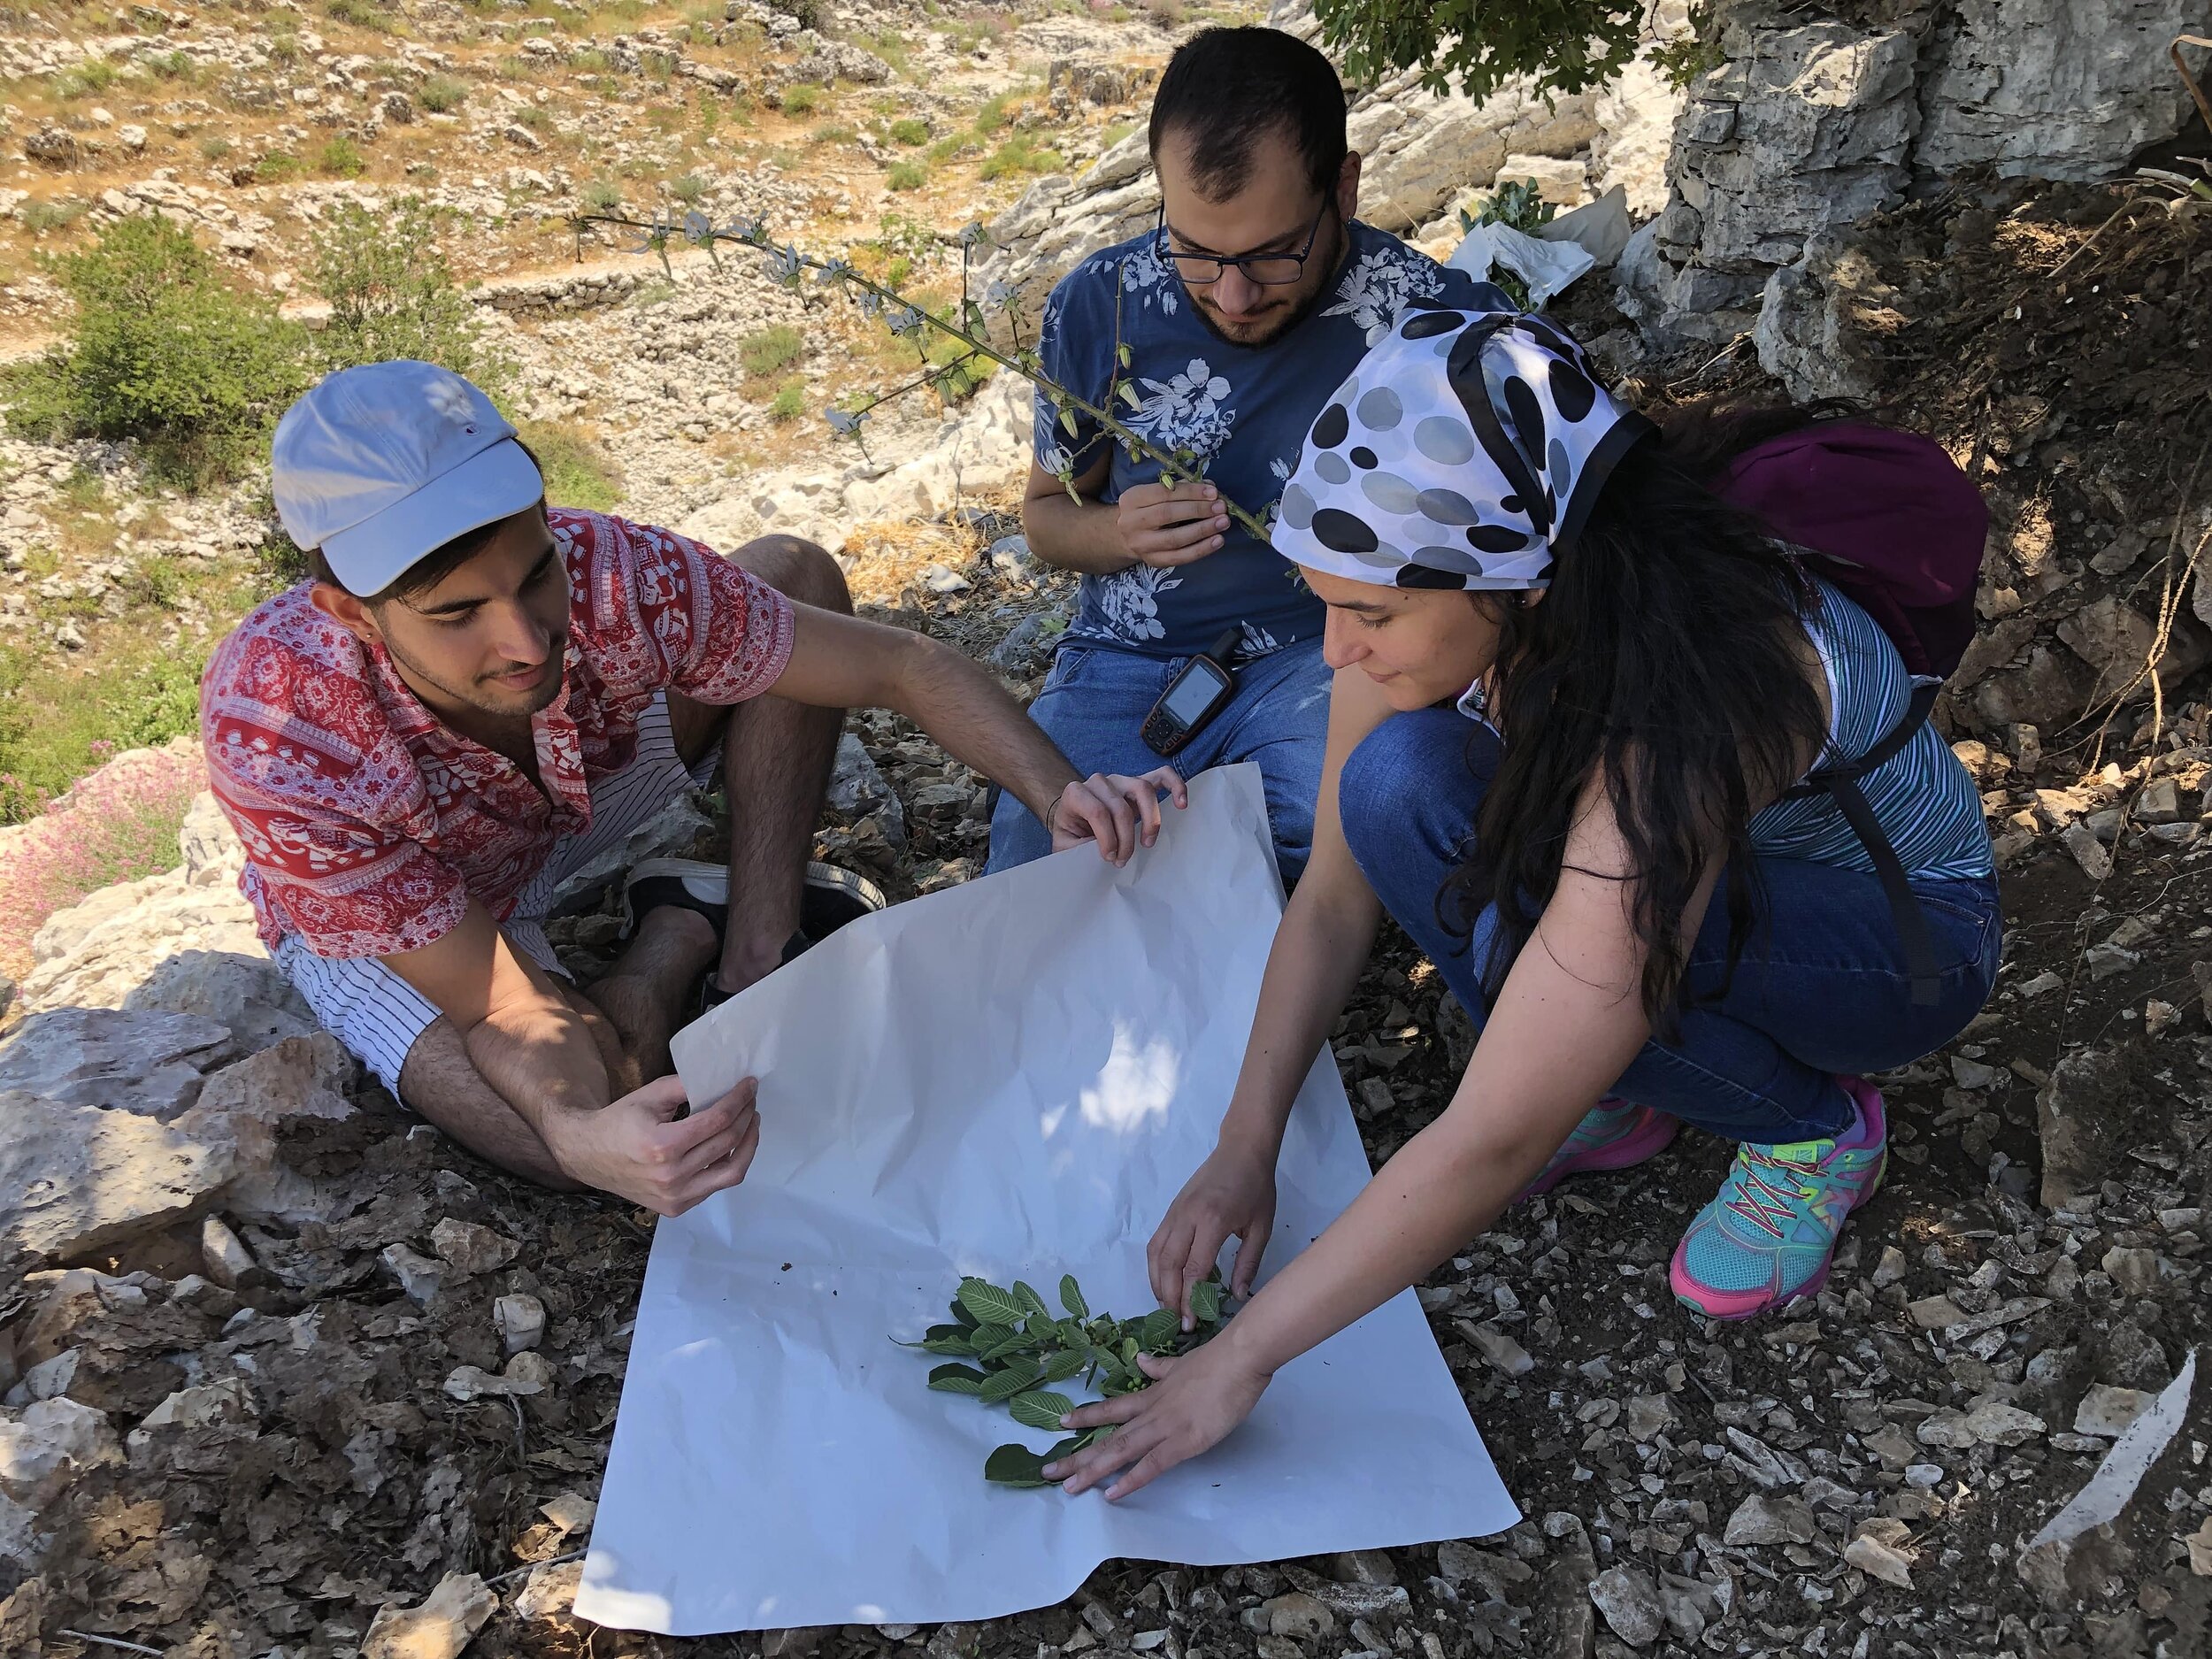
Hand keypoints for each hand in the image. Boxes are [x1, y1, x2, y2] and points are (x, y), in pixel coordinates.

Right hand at [541, 1074, 761, 1215]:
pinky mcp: (676, 1207)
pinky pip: (714, 1186)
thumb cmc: (618, 1122)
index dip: (739, 1100)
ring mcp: (675, 1196)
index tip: (750, 1085)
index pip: (718, 1120)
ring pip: (731, 1172)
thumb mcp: (650, 1095)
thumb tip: (723, 1080)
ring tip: (750, 1123)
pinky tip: (730, 1146)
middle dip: (746, 1116)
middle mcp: (671, 1176)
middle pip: (727, 1142)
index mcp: (663, 1145)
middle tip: (750, 1100)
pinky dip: (728, 1164)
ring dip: (748, 1145)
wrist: (587, 1156)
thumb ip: (687, 1086)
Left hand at [1045, 1336, 1273, 1499]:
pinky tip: (1112, 1494)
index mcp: (1152, 1396)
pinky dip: (1131, 1480)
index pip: (1112, 1409)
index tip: (1061, 1423)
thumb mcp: (1180, 1364)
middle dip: (1078, 1456)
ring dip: (1093, 1470)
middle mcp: (1151, 1413)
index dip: (1087, 1416)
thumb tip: (1141, 1360)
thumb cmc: (1216, 1362)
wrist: (1238, 1359)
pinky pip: (1152, 1465)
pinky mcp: (1183, 1442)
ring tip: (1068, 1487)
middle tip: (1048, 1471)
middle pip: (1108, 1437)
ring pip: (1121, 1451)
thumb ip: (1159, 1368)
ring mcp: (1164, 1428)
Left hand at [1049, 767, 1188, 863]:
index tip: (1108, 858)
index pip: (1097, 812)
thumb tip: (1101, 856)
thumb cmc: (1071, 837)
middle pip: (1121, 806)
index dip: (1107, 839)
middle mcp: (1098, 782)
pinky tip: (1181, 803)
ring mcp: (1120, 780)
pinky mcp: (1137, 784)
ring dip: (1150, 820)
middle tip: (1123, 860)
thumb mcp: (1065, 847)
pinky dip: (1174, 786)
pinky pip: (1161, 776)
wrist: (1074, 826)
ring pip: (1143, 789)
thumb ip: (1078, 850)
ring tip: (1148, 843)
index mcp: (1075, 793)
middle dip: (1126, 839)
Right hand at [1115, 480, 1229, 567]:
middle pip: (1168, 514)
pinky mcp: (1153, 561)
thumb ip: (1181, 489)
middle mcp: (1132, 522)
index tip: (1213, 492)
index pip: (1163, 493)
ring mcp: (1141, 545)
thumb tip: (1211, 488)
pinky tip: (1217, 541)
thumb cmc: (1148, 509)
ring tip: (1223, 522)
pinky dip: (1201, 549)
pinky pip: (1180, 557)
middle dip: (1198, 509)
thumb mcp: (1156, 494)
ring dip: (1203, 530)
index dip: (1190, 492)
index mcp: (1133, 499)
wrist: (1128, 536)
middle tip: (1221, 507)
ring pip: (1175, 538)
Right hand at [1150, 1140, 1276, 1326]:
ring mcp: (1174, 1212)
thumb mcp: (1261, 1228)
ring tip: (1167, 1306)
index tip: (1191, 1323)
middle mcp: (1187, 1217)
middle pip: (1168, 1264)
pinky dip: (1155, 1266)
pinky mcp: (1170, 1210)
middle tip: (1176, 1322)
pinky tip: (1164, 1282)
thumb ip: (1248, 1263)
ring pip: (1155, 1254)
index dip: (1189, 1299)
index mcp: (1212, 1221)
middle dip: (1169, 1297)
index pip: (1194, 1269)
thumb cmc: (1256, 1188)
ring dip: (1157, 1284)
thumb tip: (1236, 1297)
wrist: (1241, 1150)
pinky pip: (1155, 1242)